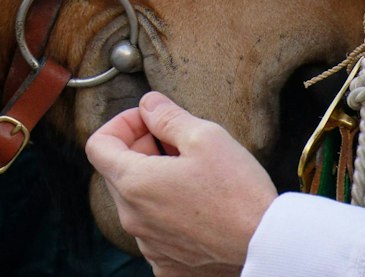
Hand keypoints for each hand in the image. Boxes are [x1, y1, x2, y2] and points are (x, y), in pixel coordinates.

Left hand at [85, 91, 277, 275]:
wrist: (266, 245)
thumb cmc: (238, 192)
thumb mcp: (205, 136)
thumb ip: (167, 116)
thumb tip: (148, 104)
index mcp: (134, 183)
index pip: (98, 145)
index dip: (121, 124)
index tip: (149, 122)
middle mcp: (133, 218)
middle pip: (117, 173)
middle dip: (140, 149)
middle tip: (177, 143)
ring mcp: (148, 245)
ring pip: (136, 203)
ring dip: (154, 182)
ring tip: (192, 175)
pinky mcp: (166, 264)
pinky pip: (154, 232)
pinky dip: (168, 214)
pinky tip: (197, 206)